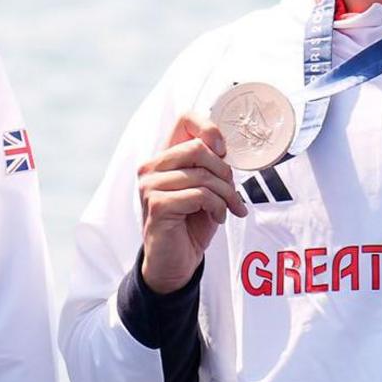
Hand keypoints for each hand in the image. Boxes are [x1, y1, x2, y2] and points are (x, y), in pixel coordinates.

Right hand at [136, 114, 249, 292]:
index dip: (210, 128)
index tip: (223, 151)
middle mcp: (151, 167)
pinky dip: (217, 207)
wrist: (175, 262)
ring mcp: (150, 186)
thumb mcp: (205, 188)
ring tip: (229, 209)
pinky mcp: (156, 206)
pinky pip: (199, 195)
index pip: (185, 119)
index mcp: (164, 157)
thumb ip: (210, 165)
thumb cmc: (190, 224)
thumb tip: (223, 147)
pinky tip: (217, 218)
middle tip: (231, 193)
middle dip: (224, 172)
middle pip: (199, 148)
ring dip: (226, 195)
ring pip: (203, 175)